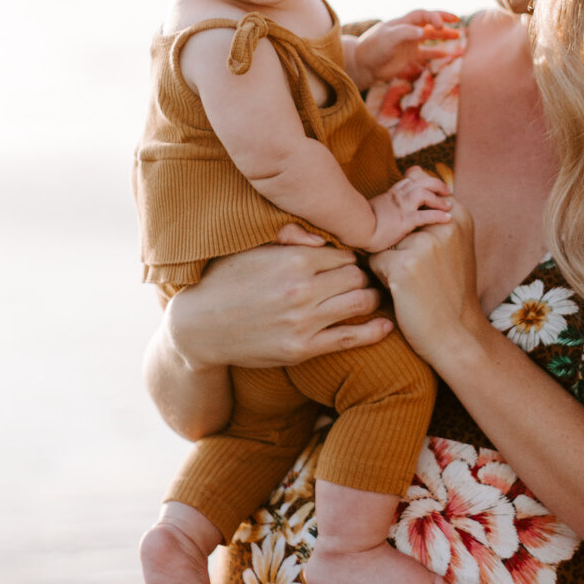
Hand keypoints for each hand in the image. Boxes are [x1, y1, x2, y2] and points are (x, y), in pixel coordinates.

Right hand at [165, 228, 388, 369]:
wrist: (197, 328)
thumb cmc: (224, 281)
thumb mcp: (251, 248)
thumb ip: (288, 235)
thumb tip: (322, 235)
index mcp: (293, 259)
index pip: (344, 252)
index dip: (349, 255)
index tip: (348, 260)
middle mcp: (302, 289)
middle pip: (357, 275)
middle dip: (363, 275)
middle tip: (365, 278)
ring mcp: (304, 322)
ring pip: (361, 302)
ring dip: (370, 298)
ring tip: (370, 296)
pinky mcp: (302, 349)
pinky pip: (351, 338)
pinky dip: (374, 331)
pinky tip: (386, 325)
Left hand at [351, 9, 460, 89]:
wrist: (363, 64)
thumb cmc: (373, 48)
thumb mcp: (389, 38)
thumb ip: (406, 33)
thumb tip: (425, 32)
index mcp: (403, 23)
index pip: (423, 15)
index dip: (434, 17)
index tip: (442, 25)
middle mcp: (407, 31)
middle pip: (429, 22)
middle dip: (442, 20)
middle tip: (457, 20)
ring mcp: (408, 44)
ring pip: (430, 37)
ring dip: (443, 36)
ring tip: (458, 36)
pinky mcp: (408, 57)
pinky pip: (425, 53)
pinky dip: (435, 53)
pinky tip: (446, 54)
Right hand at [365, 169, 453, 253]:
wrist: (354, 230)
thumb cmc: (357, 225)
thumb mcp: (366, 212)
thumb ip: (375, 211)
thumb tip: (374, 217)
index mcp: (389, 195)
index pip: (408, 181)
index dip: (421, 180)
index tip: (431, 185)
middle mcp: (397, 198)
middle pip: (420, 181)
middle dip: (436, 183)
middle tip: (447, 191)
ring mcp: (401, 208)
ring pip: (424, 193)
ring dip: (438, 199)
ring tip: (448, 205)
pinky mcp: (404, 221)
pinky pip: (425, 216)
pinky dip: (438, 215)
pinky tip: (447, 218)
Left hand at [367, 199, 486, 369]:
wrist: (456, 335)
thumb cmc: (449, 289)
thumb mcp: (451, 243)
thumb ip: (432, 206)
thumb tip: (413, 168)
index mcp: (459, 215)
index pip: (415, 204)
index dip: (412, 232)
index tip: (426, 255)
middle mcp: (444, 224)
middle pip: (398, 224)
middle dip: (400, 246)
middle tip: (423, 274)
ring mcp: (424, 244)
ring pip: (384, 242)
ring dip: (390, 262)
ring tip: (415, 283)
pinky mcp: (404, 265)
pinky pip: (375, 261)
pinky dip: (382, 278)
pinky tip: (404, 292)